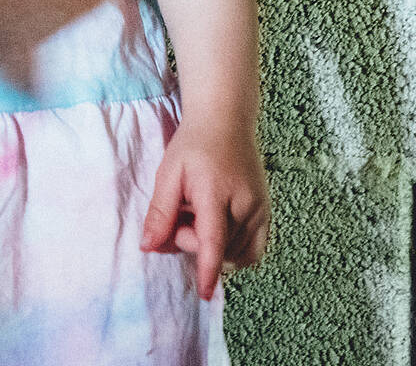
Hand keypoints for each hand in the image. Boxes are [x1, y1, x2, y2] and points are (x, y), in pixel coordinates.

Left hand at [140, 120, 269, 297]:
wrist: (226, 121)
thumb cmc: (193, 146)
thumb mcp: (168, 174)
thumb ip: (160, 212)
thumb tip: (148, 246)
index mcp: (216, 192)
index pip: (213, 240)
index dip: (208, 270)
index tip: (205, 293)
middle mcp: (245, 203)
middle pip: (219, 248)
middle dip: (193, 243)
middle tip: (182, 215)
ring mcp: (261, 208)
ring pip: (236, 252)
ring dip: (213, 246)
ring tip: (200, 216)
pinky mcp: (267, 212)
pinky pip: (254, 249)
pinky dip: (234, 251)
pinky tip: (218, 231)